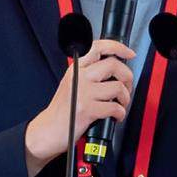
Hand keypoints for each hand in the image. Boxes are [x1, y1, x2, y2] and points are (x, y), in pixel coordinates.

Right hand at [24, 39, 134, 176]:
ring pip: (117, 86)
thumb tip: (116, 70)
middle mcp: (79, 77)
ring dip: (125, 98)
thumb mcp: (71, 83)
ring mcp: (83, 93)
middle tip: (127, 86)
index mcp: (75, 68)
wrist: (48, 129)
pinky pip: (115, 107)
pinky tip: (115, 116)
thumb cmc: (62, 110)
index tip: (129, 53)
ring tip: (120, 104)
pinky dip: (120, 113)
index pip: (98, 47)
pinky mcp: (87, 110)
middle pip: (113, 65)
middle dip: (127, 76)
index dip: (118, 47)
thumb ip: (89, 73)